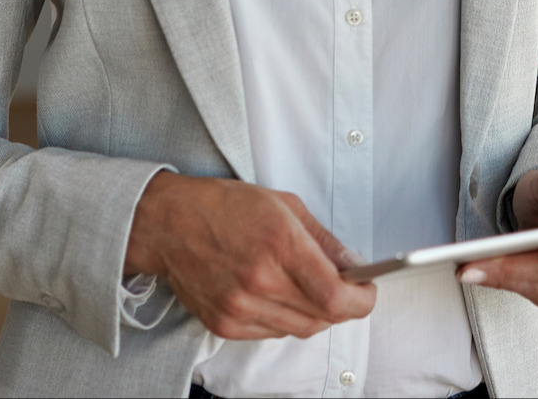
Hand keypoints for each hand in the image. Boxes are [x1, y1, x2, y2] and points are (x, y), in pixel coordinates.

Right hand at [124, 172, 375, 339]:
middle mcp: (260, 282)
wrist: (169, 224)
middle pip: (323, 318)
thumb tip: (354, 266)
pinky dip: (286, 319)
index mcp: (280, 244)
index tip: (367, 291)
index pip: (336, 297)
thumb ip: (323, 240)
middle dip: (343, 305)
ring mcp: (240, 308)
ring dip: (315, 313)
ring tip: (307, 287)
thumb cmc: (225, 206)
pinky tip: (278, 295)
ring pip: (301, 329)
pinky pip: (273, 334)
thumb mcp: (284, 204)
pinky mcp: (225, 325)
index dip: (362, 300)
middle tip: (344, 287)